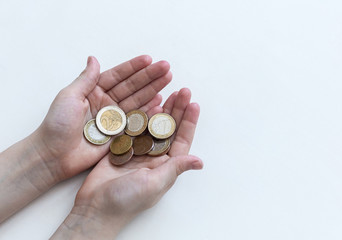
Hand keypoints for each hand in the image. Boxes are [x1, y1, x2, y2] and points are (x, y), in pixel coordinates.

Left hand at [34, 55, 171, 181]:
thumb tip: (94, 58)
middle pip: (132, 87)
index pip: (117, 76)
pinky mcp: (119, 134)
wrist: (54, 154)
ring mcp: (114, 119)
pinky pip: (137, 120)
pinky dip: (149, 111)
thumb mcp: (69, 96)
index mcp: (94, 91)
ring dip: (153, 90)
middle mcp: (107, 103)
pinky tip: (161, 102)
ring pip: (137, 101)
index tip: (149, 59)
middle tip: (166, 67)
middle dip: (149, 77)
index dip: (134, 67)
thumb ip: (86, 79)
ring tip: (168, 80)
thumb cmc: (57, 124)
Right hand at [51, 88, 202, 238]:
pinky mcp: (123, 148)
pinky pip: (135, 127)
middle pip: (169, 129)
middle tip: (183, 91)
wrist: (96, 207)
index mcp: (165, 165)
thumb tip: (199, 162)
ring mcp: (138, 151)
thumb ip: (175, 168)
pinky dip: (141, 115)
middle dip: (177, 110)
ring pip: (153, 125)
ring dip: (161, 110)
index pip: (181, 140)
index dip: (189, 122)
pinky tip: (147, 103)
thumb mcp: (154, 183)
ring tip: (169, 92)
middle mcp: (154, 157)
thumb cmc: (127, 200)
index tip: (194, 104)